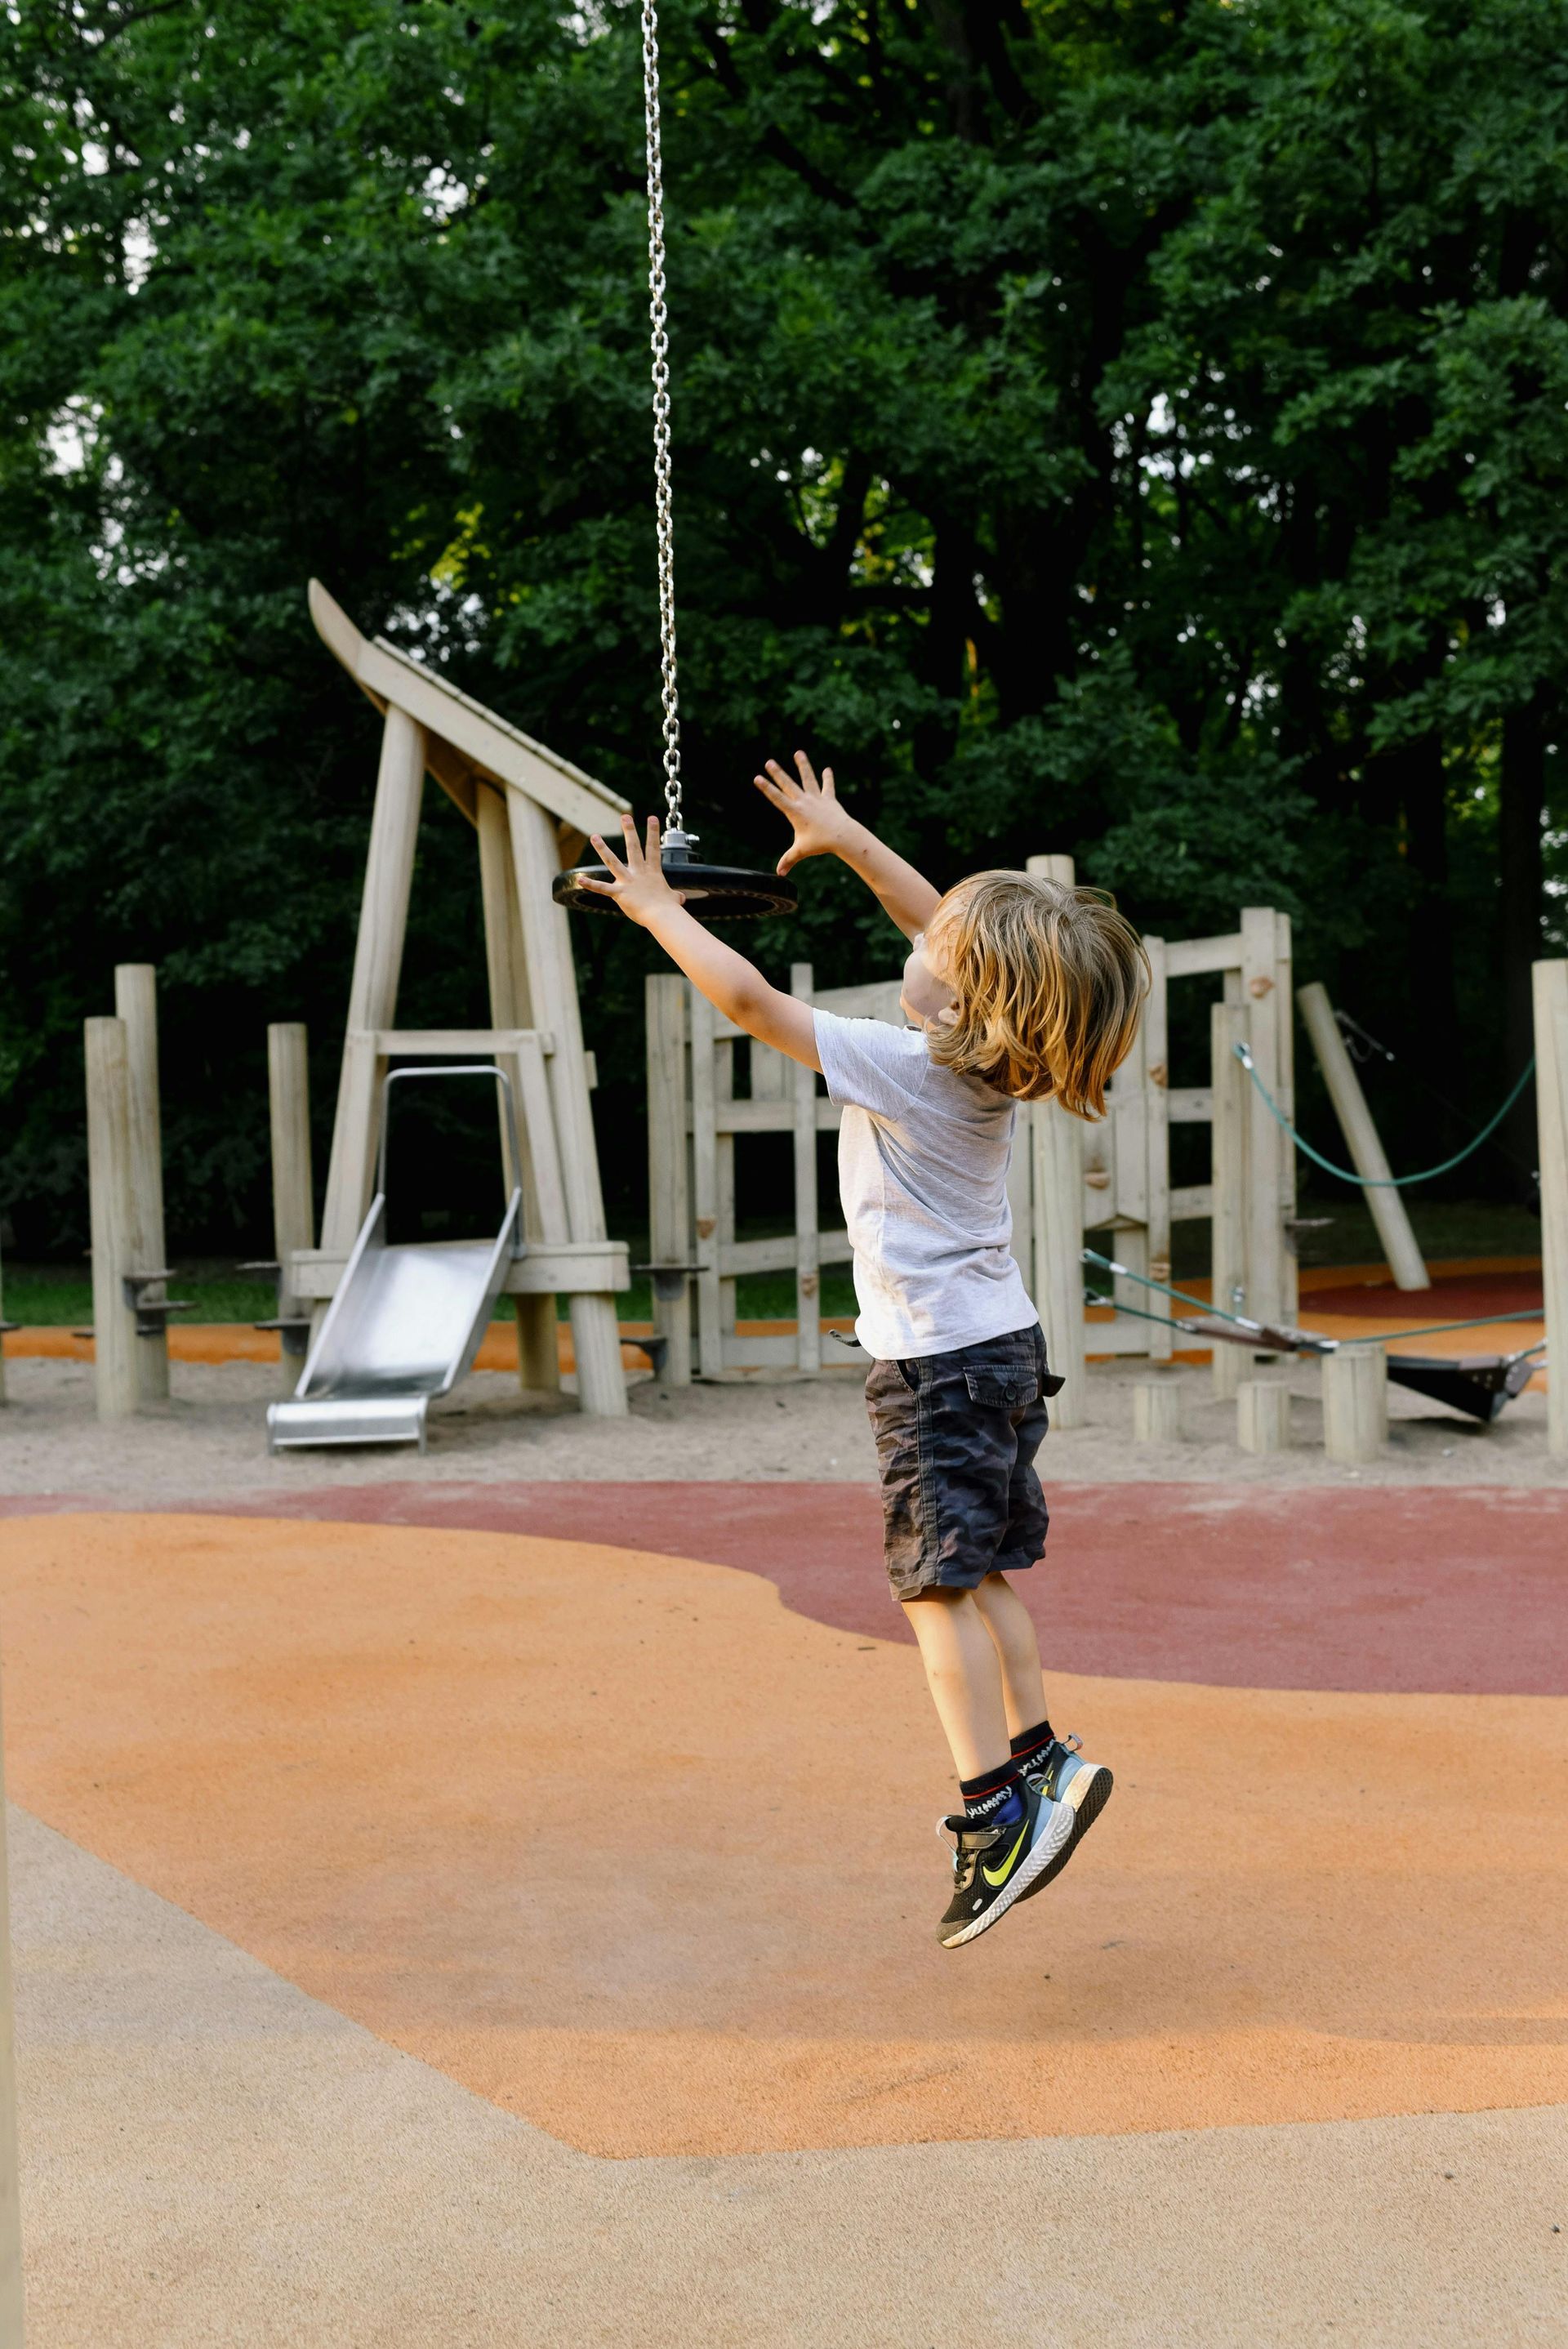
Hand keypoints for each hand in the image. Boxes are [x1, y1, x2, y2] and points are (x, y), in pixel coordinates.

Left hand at [580, 814, 686, 927]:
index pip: (654, 849)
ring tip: (594, 836)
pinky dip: (590, 884)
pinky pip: (602, 888)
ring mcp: (628, 881)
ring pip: (613, 861)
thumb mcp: (673, 899)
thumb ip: (675, 896)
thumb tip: (681, 898)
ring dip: (603, 849)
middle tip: (625, 816)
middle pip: (634, 848)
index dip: (653, 833)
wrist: (662, 916)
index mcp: (652, 872)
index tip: (652, 817)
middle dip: (629, 831)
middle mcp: (639, 873)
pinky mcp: (619, 893)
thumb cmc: (668, 909)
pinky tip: (580, 879)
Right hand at [752, 750, 852, 875]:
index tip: (757, 777)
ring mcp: (817, 798)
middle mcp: (804, 802)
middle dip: (777, 773)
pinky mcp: (830, 799)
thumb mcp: (801, 851)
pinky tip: (827, 769)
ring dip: (803, 765)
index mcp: (794, 812)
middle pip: (788, 784)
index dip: (766, 788)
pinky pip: (828, 787)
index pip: (776, 798)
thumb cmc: (820, 844)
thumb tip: (779, 874)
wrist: (842, 836)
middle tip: (769, 762)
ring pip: (808, 779)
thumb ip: (788, 860)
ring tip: (798, 752)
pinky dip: (827, 779)